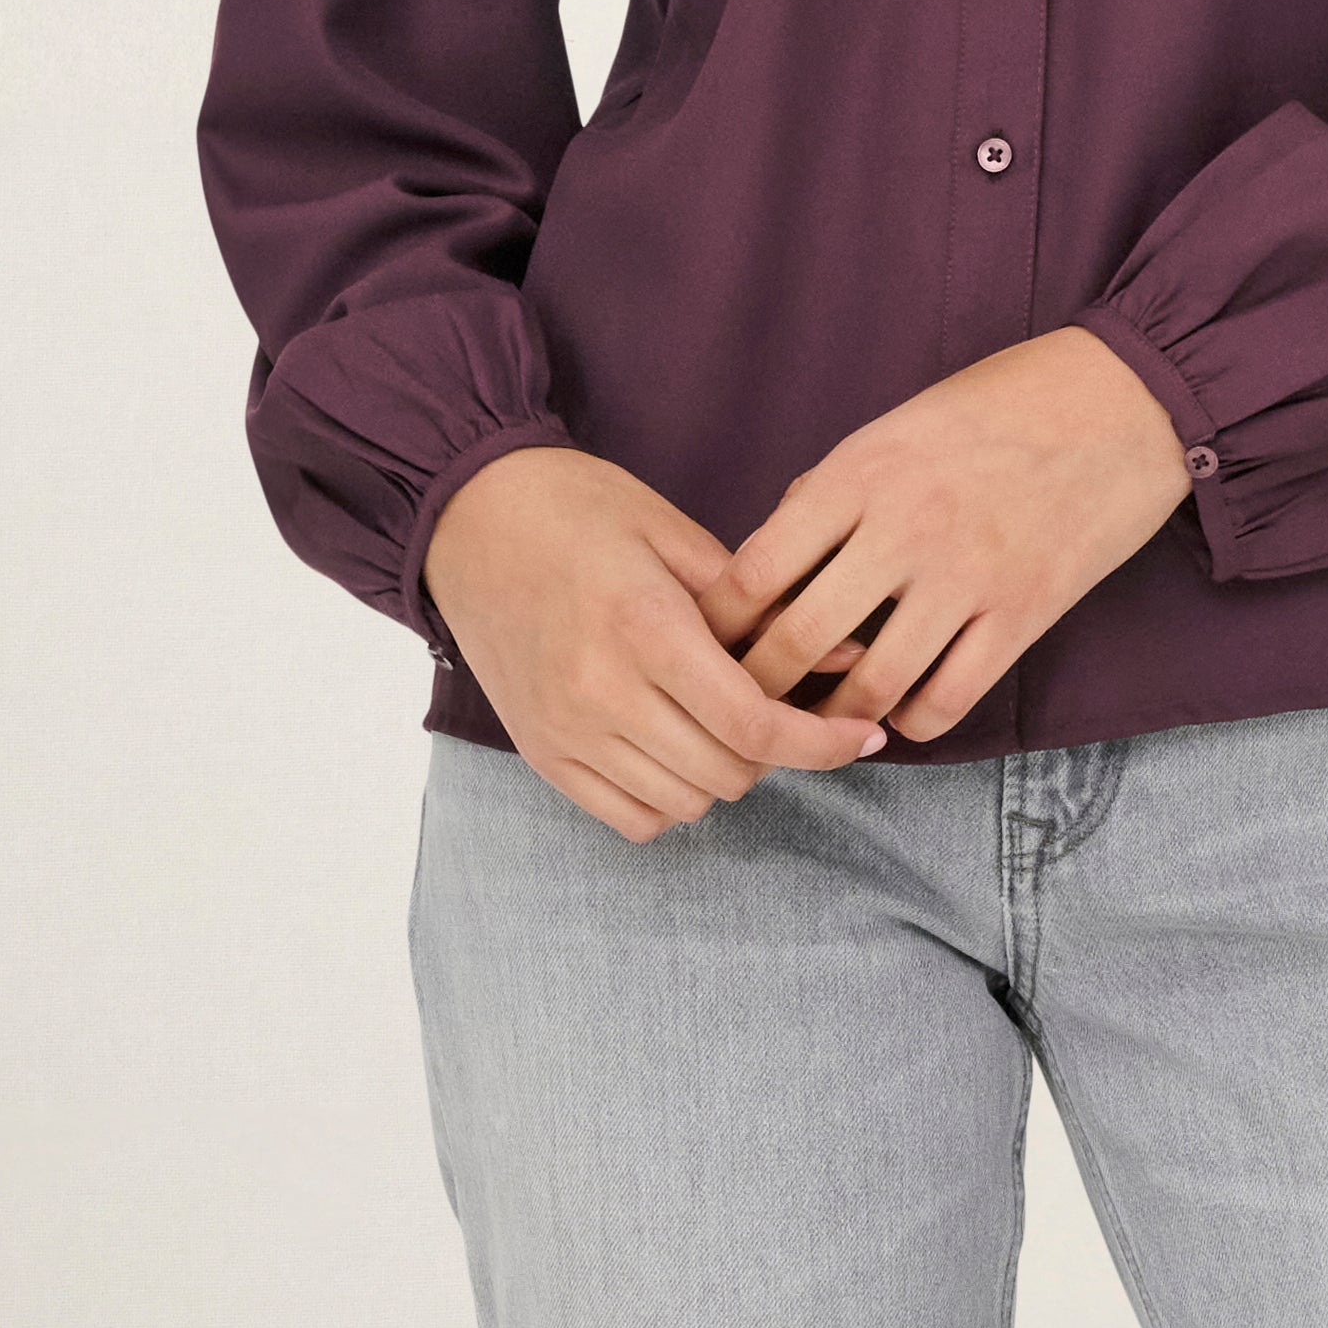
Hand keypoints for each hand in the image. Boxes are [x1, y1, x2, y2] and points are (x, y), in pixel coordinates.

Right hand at [422, 444, 890, 840]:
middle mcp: (601, 692)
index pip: (753, 724)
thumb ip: (760, 602)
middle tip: (789, 709)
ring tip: (729, 722)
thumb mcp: (674, 533)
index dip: (822, 742)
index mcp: (644, 627)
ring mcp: (566, 731)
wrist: (465, 519)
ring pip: (686, 802)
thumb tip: (850, 656)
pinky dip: (672, 798)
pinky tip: (679, 748)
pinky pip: (631, 818)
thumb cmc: (577, 509)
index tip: (863, 735)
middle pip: (728, 772)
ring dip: (726, 773)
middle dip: (779, 751)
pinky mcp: (541, 754)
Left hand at [696, 328, 1196, 745]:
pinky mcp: (1022, 613)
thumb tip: (775, 555)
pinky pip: (947, 700)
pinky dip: (913, 721)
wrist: (1125, 400)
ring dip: (835, 717)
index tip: (710, 646)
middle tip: (750, 705)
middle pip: (796, 641)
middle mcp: (903, 527)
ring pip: (868, 686)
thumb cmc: (1002, 402)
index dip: (720, 623)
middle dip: (759, 688)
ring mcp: (965, 576)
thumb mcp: (898, 422)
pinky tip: (903, 711)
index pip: (754, 571)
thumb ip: (834, 488)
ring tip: (823, 722)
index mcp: (860, 471)